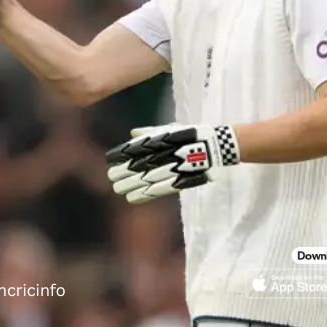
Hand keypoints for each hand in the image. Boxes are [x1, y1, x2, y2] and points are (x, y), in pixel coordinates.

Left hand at [105, 124, 241, 203]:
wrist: (217, 145)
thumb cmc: (192, 135)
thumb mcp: (172, 129)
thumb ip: (151, 133)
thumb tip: (132, 133)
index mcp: (161, 139)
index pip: (136, 147)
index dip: (121, 153)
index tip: (109, 158)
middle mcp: (164, 154)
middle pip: (139, 164)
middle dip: (123, 171)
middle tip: (110, 176)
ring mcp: (173, 167)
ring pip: (146, 178)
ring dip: (130, 184)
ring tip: (117, 188)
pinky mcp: (181, 180)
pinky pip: (160, 189)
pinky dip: (145, 194)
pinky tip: (132, 198)